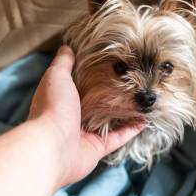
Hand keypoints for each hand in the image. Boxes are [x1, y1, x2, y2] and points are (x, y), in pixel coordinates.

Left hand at [28, 45, 143, 185]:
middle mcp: (73, 117)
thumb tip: (67, 48)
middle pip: (97, 104)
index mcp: (62, 100)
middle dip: (113, 95)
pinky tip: (144, 119)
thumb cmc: (52, 108)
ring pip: (110, 121)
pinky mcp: (98, 148)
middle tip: (132, 83)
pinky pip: (119, 137)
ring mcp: (86, 134)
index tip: (111, 66)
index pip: (80, 86)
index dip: (94, 76)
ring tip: (141, 100)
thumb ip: (63, 63)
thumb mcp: (57, 77)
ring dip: (126, 112)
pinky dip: (132, 129)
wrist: (52, 146)